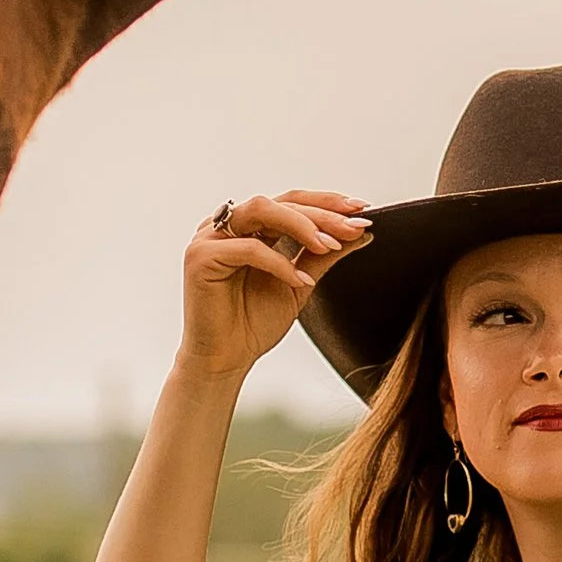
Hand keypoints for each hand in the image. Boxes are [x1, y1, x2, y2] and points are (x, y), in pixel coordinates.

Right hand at [179, 191, 368, 380]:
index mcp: (250, 227)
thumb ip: (323, 256)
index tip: (361, 209)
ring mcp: (210, 237)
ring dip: (301, 225)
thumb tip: (361, 232)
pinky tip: (300, 281)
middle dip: (321, 214)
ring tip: (329, 246)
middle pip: (280, 202)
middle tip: (353, 227)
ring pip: (262, 210)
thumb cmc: (254, 323)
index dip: (326, 202)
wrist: (226, 360)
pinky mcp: (200, 257)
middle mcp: (228, 225)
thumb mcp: (300, 283)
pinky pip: (248, 248)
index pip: (291, 202)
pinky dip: (279, 263)